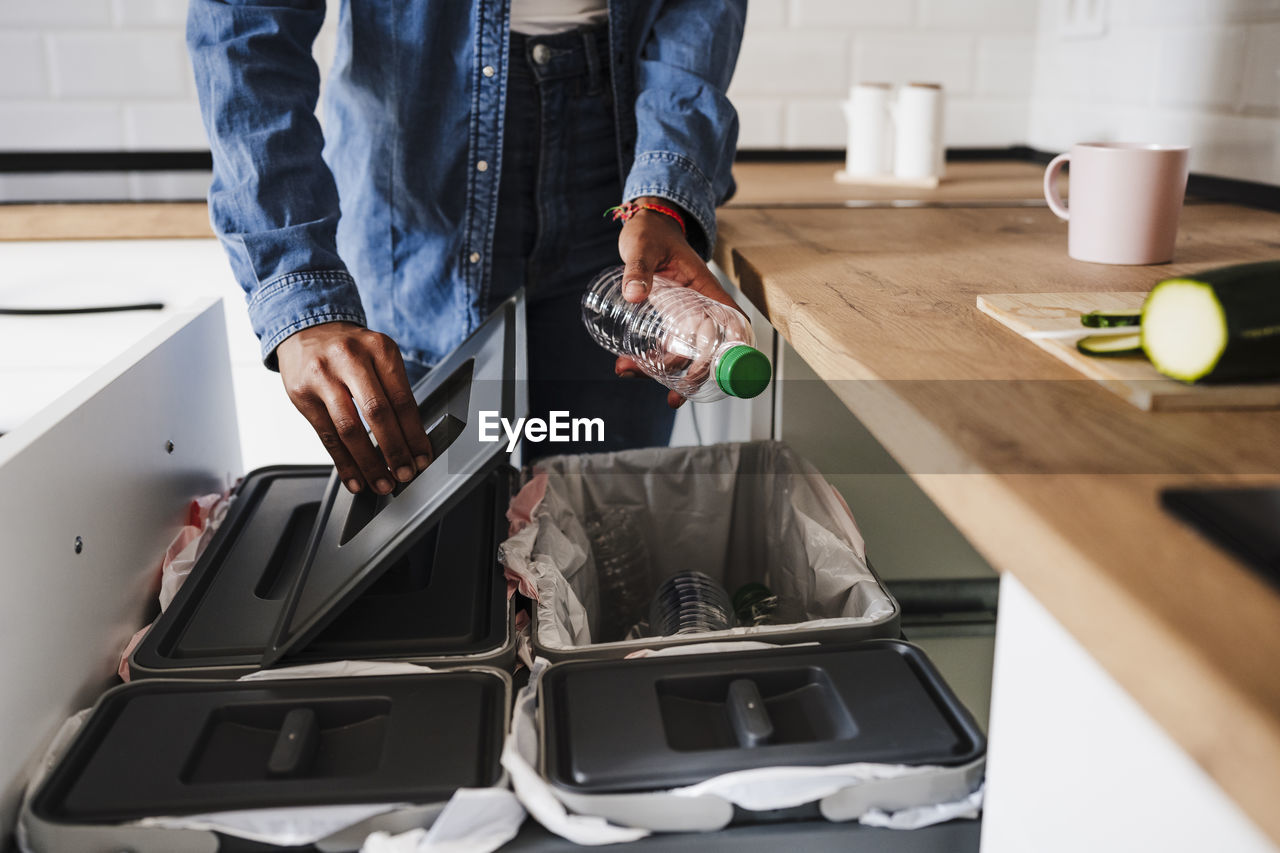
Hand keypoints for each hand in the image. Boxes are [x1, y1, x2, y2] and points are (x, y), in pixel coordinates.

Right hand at [276, 322, 432, 493]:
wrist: (306, 328)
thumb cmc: (350, 350)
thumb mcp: (377, 355)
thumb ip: (393, 390)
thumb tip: (411, 440)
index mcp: (379, 349)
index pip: (402, 399)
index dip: (414, 434)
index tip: (422, 457)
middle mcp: (351, 359)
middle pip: (377, 413)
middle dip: (395, 450)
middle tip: (405, 474)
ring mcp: (323, 376)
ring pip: (350, 429)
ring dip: (369, 463)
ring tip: (381, 483)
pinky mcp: (302, 394)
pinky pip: (327, 436)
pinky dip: (343, 463)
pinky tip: (355, 479)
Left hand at [615, 198, 739, 407]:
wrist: (646, 228)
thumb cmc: (651, 233)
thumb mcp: (643, 246)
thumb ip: (638, 269)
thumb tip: (634, 294)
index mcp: (706, 289)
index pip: (733, 321)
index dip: (736, 348)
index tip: (725, 371)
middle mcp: (701, 307)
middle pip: (708, 348)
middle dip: (694, 374)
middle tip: (674, 393)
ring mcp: (685, 316)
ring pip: (684, 353)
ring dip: (666, 373)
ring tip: (632, 374)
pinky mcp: (669, 320)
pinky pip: (666, 347)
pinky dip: (651, 361)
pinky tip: (629, 366)